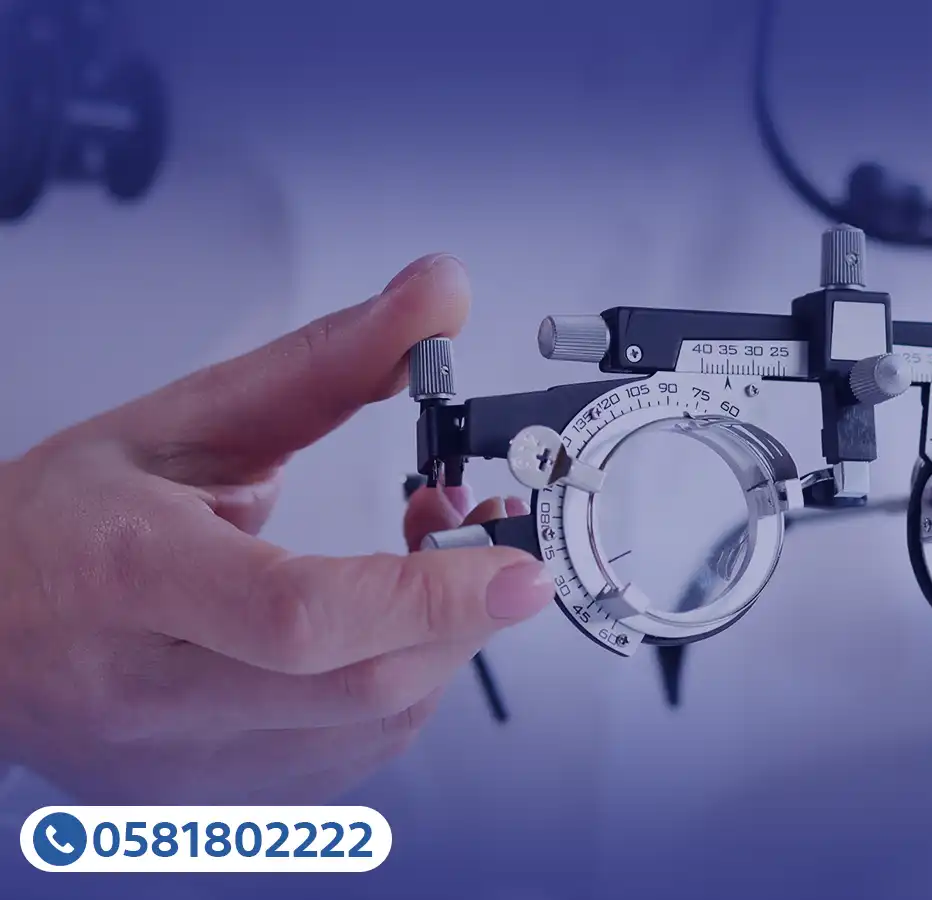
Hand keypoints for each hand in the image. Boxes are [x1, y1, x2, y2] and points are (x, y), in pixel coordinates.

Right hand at [0, 255, 552, 802]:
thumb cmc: (57, 527)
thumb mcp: (180, 421)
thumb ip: (322, 364)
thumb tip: (437, 298)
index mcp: (130, 577)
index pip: (300, 613)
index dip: (428, 594)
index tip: (516, 564)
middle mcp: (151, 692)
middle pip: (359, 685)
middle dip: (464, 611)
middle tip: (487, 539)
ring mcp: (178, 766)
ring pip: (369, 732)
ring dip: (437, 649)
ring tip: (422, 573)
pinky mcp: (205, 805)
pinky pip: (345, 764)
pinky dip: (393, 694)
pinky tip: (376, 637)